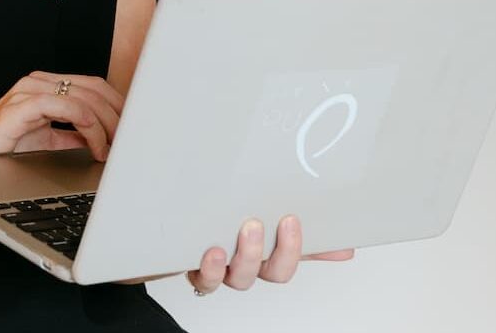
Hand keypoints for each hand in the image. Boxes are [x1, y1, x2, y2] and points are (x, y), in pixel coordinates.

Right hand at [0, 71, 122, 161]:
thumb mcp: (46, 141)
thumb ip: (72, 137)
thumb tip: (105, 142)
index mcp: (45, 86)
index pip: (94, 85)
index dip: (118, 105)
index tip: (133, 129)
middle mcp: (39, 82)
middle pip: (95, 88)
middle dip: (119, 115)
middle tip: (130, 141)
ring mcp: (30, 91)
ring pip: (86, 97)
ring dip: (108, 124)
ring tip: (114, 148)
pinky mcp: (22, 105)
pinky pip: (67, 107)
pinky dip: (89, 127)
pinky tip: (95, 147)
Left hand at [185, 216, 354, 294]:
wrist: (155, 229)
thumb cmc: (209, 220)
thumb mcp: (251, 214)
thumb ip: (288, 222)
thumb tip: (340, 240)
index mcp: (262, 249)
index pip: (294, 254)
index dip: (306, 246)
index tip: (305, 219)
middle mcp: (243, 263)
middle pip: (274, 272)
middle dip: (284, 250)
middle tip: (285, 220)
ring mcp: (219, 267)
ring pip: (241, 278)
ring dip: (250, 255)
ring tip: (249, 228)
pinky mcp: (191, 267)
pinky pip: (206, 281)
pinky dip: (212, 269)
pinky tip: (214, 251)